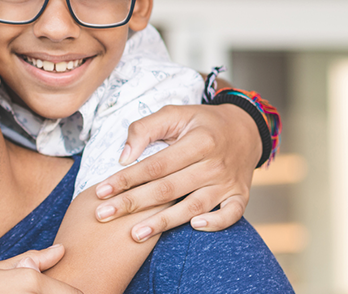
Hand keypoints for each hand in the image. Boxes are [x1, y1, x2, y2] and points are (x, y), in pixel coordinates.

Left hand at [92, 104, 259, 240]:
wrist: (246, 130)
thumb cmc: (202, 123)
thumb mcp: (175, 113)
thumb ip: (146, 128)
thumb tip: (123, 157)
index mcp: (198, 141)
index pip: (155, 165)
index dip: (126, 179)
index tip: (101, 191)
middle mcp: (214, 164)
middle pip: (168, 189)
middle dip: (132, 203)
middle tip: (104, 215)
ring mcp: (228, 183)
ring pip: (192, 206)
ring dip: (163, 222)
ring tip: (135, 234)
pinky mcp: (239, 196)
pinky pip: (231, 215)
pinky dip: (215, 223)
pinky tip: (193, 227)